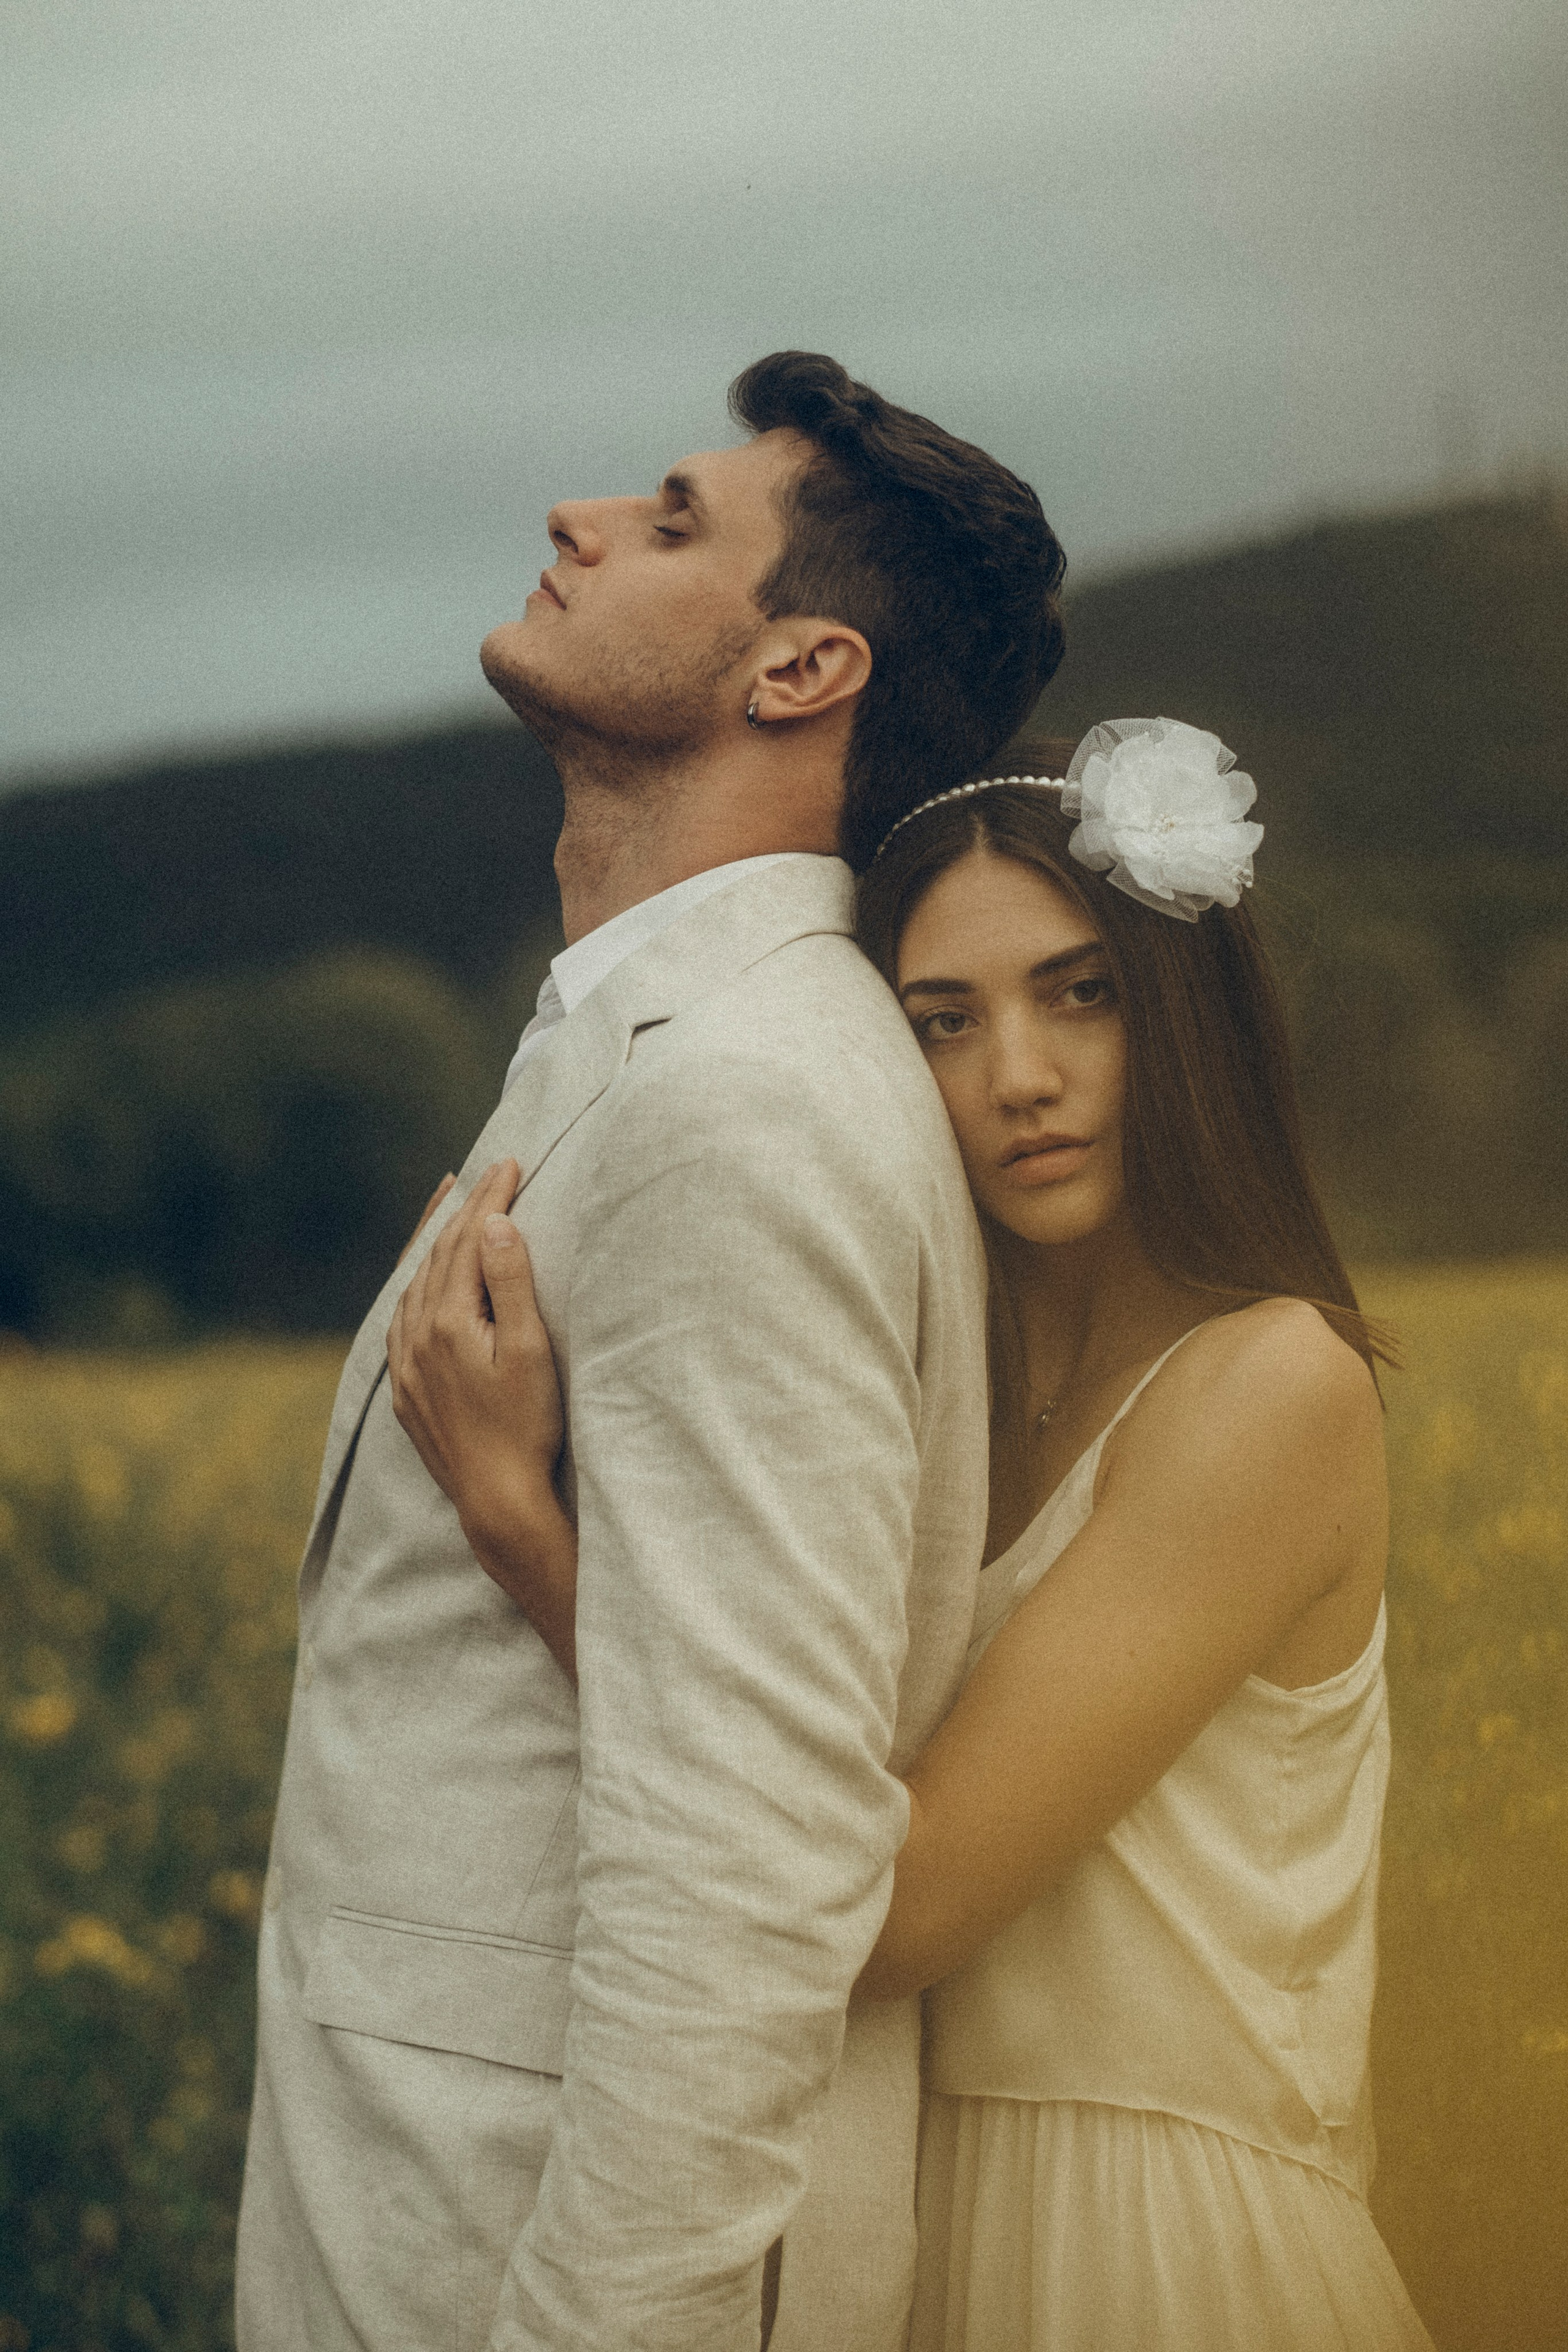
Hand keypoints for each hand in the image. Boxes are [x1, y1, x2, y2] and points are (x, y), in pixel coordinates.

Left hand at [387, 1160, 579, 1678]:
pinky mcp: (407, 1389)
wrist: (497, 1500)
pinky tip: (425, 1281)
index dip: (490, 1197)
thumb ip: (510, 1282)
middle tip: (490, 1172)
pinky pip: (402, 1318)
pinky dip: (416, 1285)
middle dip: (465, 1211)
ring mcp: (406, 1365)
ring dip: (435, 1244)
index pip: (467, 1240)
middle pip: (437, 1256)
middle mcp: (415, 1336)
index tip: (511, 1161)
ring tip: (452, 1211)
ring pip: (414, 1284)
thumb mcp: (530, 1349)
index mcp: (446, 1320)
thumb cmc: (526, 1426)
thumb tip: (495, 1223)